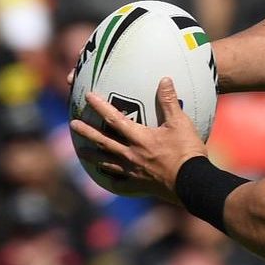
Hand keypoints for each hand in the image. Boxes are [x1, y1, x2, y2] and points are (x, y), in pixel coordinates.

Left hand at [70, 77, 206, 202]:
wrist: (192, 182)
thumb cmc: (187, 151)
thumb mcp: (181, 123)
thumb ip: (170, 101)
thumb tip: (165, 79)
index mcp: (139, 137)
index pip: (115, 119)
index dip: (101, 106)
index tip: (88, 96)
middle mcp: (131, 154)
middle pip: (103, 141)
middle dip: (87, 131)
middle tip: (72, 124)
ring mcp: (133, 171)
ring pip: (107, 162)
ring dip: (92, 155)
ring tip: (80, 151)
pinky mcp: (139, 185)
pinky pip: (120, 183)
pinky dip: (112, 179)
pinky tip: (107, 179)